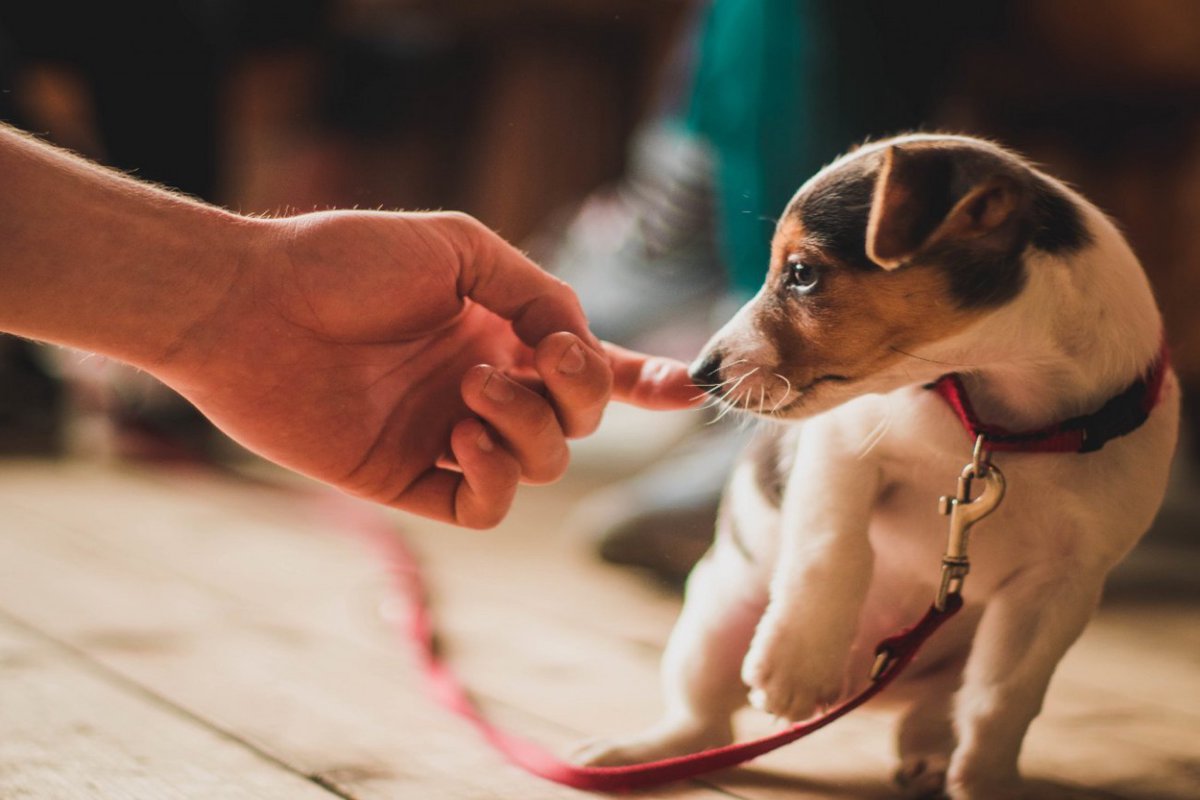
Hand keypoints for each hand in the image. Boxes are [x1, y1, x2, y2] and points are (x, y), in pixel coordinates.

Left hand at [155, 210, 696, 526]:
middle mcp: (484, 387)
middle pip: (578, 419)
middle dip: (577, 392)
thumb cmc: (347, 260)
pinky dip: (493, 476)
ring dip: (529, 426)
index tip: (685, 391)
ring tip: (471, 388)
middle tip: (532, 358)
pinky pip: (487, 506)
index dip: (642, 381)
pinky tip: (458, 435)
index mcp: (501, 332)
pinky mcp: (410, 480)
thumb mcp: (461, 250)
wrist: (253, 304)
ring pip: (543, 464)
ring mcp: (449, 436)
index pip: (587, 368)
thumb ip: (538, 295)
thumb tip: (582, 350)